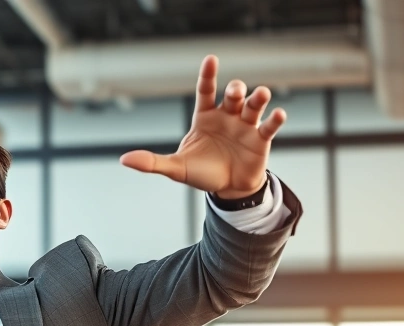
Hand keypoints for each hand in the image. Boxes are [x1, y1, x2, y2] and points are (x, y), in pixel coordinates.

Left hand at [120, 55, 285, 198]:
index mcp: (204, 117)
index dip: (208, 75)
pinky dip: (275, 119)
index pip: (205, 91)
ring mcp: (245, 126)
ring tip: (261, 94)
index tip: (211, 59)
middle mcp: (227, 116)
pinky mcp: (261, 139)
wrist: (227, 189)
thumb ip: (152, 162)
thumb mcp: (175, 168)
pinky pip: (269, 126)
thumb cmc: (201, 172)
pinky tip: (278, 113)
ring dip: (258, 97)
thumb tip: (124, 160)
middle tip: (235, 91)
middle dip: (235, 90)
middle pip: (233, 95)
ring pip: (254, 105)